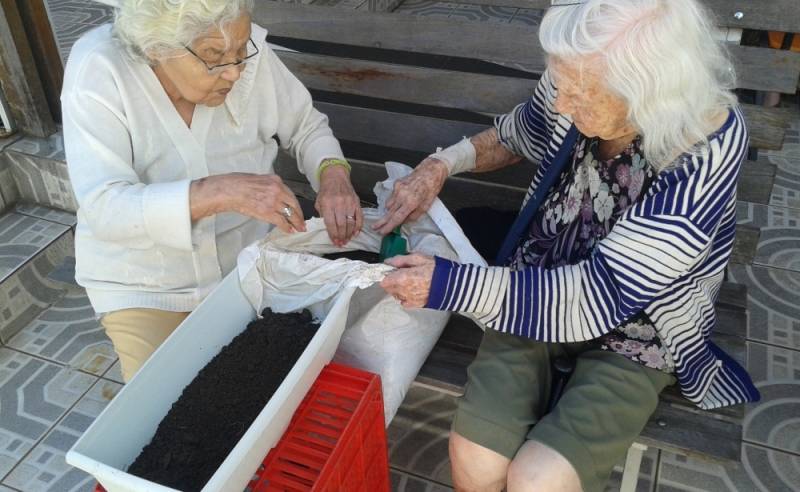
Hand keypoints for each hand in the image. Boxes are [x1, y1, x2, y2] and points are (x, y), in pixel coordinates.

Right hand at [190, 173, 306, 232]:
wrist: (229, 190)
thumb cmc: (238, 183)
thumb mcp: (258, 179)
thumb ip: (268, 186)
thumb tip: (272, 195)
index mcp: (275, 180)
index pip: (290, 194)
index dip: (295, 205)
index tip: (298, 210)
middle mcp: (277, 190)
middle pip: (294, 204)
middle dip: (299, 215)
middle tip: (302, 223)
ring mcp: (273, 201)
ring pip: (290, 214)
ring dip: (296, 223)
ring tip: (299, 229)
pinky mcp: (268, 212)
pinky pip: (282, 221)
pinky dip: (286, 227)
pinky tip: (289, 231)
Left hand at [316, 164, 362, 245]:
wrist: (336, 177)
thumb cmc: (326, 191)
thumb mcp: (318, 202)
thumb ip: (322, 215)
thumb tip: (328, 230)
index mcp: (327, 204)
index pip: (331, 223)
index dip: (333, 234)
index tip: (335, 242)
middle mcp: (339, 203)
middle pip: (342, 225)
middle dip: (342, 236)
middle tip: (341, 243)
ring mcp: (350, 203)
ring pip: (351, 223)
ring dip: (349, 234)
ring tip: (347, 240)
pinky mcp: (357, 203)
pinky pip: (360, 217)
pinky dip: (358, 227)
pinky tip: (355, 233)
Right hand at [372, 158, 447, 234]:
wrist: (430, 171)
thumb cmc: (431, 187)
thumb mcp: (427, 205)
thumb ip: (414, 215)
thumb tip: (404, 221)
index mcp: (411, 202)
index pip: (397, 218)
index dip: (388, 226)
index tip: (382, 232)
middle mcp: (402, 195)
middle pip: (389, 212)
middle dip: (381, 221)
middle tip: (374, 228)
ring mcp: (398, 188)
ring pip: (389, 204)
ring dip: (389, 211)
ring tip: (392, 214)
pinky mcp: (396, 184)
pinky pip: (392, 196)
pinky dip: (394, 201)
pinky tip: (400, 201)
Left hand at [380, 253, 435, 307]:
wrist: (452, 284)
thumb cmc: (437, 270)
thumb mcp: (419, 258)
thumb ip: (401, 260)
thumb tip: (388, 261)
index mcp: (403, 278)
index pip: (384, 281)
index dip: (384, 275)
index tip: (388, 270)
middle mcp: (404, 290)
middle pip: (388, 288)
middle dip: (391, 281)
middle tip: (400, 273)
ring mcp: (409, 299)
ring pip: (395, 295)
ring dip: (397, 288)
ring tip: (408, 281)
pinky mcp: (416, 305)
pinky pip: (403, 302)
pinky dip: (404, 297)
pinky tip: (410, 290)